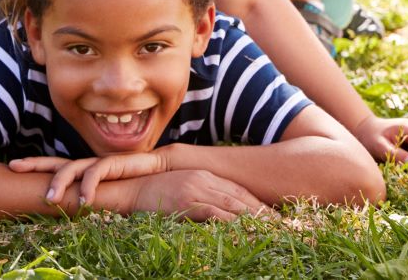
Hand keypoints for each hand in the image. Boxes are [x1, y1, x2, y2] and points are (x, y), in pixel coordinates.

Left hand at [9, 150, 171, 207]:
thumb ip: (89, 202)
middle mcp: (87, 165)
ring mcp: (98, 163)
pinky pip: (95, 173)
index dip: (35, 166)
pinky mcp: (112, 163)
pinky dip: (87, 187)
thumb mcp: (105, 196)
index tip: (13, 166)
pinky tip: (83, 202)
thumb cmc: (131, 186)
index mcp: (82, 172)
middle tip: (14, 166)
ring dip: (59, 183)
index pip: (54, 168)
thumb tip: (69, 215)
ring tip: (50, 201)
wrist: (157, 171)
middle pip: (56, 162)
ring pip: (71, 167)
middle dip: (34, 163)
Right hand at [126, 169, 269, 221]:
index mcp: (203, 175)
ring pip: (232, 204)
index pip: (237, 190)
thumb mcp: (180, 193)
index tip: (272, 215)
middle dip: (261, 211)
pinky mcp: (187, 201)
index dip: (256, 203)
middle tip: (279, 225)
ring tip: (269, 231)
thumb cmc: (151, 196)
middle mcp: (203, 179)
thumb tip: (217, 216)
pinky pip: (215, 213)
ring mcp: (195, 189)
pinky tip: (244, 232)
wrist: (128, 191)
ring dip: (252, 218)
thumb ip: (199, 199)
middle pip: (240, 196)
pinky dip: (231, 223)